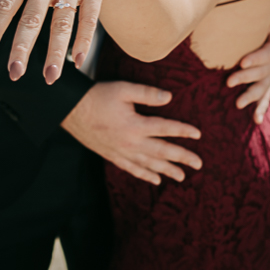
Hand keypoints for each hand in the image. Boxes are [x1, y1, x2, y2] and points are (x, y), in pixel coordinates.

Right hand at [62, 80, 201, 185]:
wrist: (71, 110)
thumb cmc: (98, 96)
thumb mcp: (123, 89)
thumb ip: (147, 93)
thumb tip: (169, 98)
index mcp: (135, 125)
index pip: (165, 128)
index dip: (183, 131)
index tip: (198, 134)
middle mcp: (131, 143)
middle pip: (162, 152)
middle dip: (182, 159)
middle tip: (199, 165)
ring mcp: (121, 152)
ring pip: (149, 165)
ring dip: (166, 171)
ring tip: (182, 177)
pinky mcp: (112, 156)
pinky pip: (132, 169)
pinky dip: (145, 175)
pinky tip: (155, 180)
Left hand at [226, 8, 269, 124]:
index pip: (267, 54)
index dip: (255, 59)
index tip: (242, 62)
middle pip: (261, 73)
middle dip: (246, 78)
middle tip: (229, 82)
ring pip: (262, 88)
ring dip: (250, 96)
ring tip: (238, 104)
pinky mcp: (267, 82)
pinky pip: (265, 97)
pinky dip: (261, 109)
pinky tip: (256, 120)